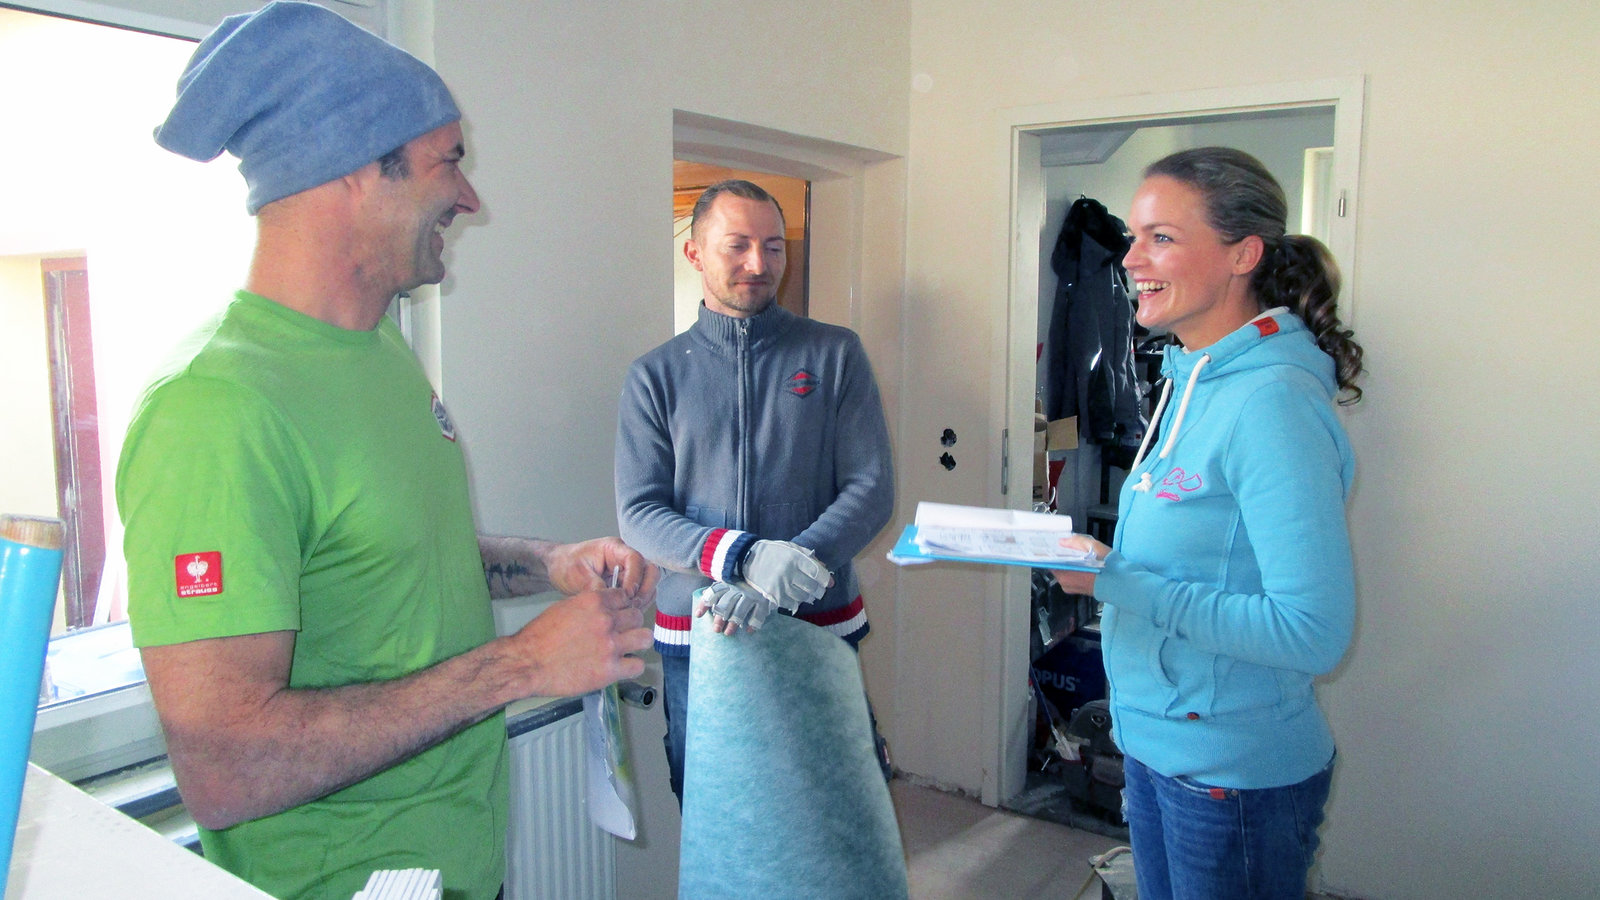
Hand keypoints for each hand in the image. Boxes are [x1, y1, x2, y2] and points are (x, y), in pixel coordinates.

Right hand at [499, 588, 652, 696]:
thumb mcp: (565, 607)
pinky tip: (622, 667)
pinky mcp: (610, 670)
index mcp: (594, 601)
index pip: (625, 597)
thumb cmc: (540, 637)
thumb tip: (605, 608)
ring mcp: (611, 645)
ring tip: (627, 649)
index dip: (622, 607)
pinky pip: (638, 666)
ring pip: (645, 638)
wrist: (527, 663)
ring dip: (637, 643)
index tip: (619, 615)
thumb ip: (589, 606)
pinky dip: (632, 667)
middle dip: (630, 624)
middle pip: (637, 616)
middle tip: (622, 633)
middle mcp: (606, 620)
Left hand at [545, 537, 658, 605]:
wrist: (557, 568)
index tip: (627, 595)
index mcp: (614, 548)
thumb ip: (595, 586)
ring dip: (643, 599)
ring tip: (628, 612)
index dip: (635, 578)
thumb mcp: (578, 574)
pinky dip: (637, 604)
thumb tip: (611, 601)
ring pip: (648, 584)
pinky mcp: (625, 584)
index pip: (636, 559)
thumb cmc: (565, 564)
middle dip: (645, 590)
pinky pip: (639, 594)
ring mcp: (627, 572)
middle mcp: (624, 558)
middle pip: (650, 570)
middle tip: (633, 606)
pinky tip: (624, 613)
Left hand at [693, 581, 774, 635]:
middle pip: (726, 604)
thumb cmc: (743, 584)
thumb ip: (718, 590)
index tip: (698, 615)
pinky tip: (748, 631)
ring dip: (733, 623)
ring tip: (728, 633)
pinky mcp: (763, 601)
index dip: (705, 604)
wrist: (765, 576)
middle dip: (720, 618)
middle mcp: (738, 589)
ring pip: (740, 610)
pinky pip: (757, 613)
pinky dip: (753, 623)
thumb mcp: (730, 583)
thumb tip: (703, 595)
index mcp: (727, 584)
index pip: (713, 593)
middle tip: (716, 630)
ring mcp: (751, 595)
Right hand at [740, 540, 829, 611]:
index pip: (817, 573)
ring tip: (806, 594)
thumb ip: (809, 558)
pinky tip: (794, 598)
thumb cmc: (773, 552)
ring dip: (807, 597)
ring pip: (802, 597)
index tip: (829, 583)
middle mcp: (788, 572)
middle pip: (812, 587)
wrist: (747, 558)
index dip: (826, 580)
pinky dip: (795, 602)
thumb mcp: (791, 548)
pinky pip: (790, 603)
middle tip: (818, 591)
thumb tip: (826, 572)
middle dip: (818, 591)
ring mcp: (780, 585)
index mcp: (795, 558)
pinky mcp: (773, 595)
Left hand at [1051, 534, 1109, 595]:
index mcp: (1065, 573)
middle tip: (1066, 548)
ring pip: (1064, 572)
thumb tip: (1063, 541)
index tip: (1053, 546)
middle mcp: (1065, 583)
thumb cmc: (1108, 566)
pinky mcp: (1079, 591)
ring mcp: (1071, 588)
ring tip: (1075, 555)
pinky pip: (1070, 578)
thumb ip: (1076, 542)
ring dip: (1067, 564)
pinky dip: (1073, 571)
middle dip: (1061, 557)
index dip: (1051, 553)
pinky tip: (1081, 564)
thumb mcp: (1094, 547)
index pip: (1050, 561)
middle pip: (1056, 566)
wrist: (1122, 584)